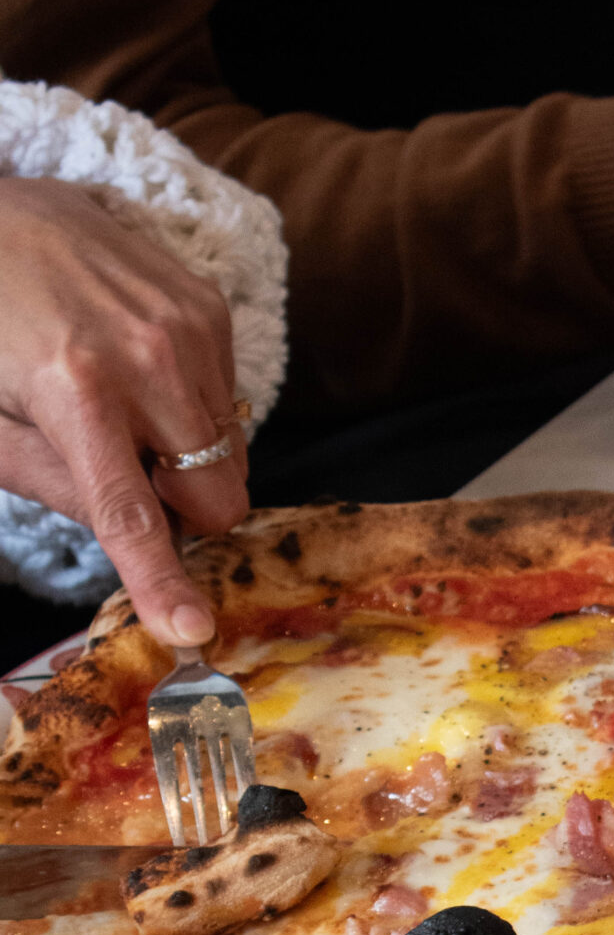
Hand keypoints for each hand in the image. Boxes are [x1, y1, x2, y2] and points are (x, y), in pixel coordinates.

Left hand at [0, 179, 249, 647]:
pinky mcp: (208, 303)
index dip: (163, 582)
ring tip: (125, 407)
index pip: (134, 515)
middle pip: (214, 494)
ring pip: (230, 452)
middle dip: (181, 506)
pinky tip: (139, 367)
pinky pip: (229, 398)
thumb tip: (136, 546)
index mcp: (76, 392)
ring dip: (187, 453)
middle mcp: (148, 357)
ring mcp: (188, 325)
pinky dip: (190, 405)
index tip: (191, 631)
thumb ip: (63, 489)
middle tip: (126, 472)